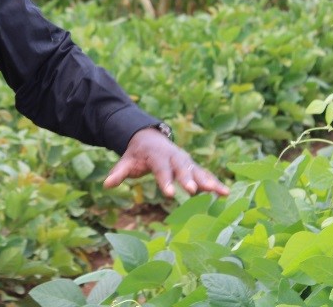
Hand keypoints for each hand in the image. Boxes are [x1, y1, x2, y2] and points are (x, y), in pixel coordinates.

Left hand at [103, 127, 228, 197]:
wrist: (149, 138)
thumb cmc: (137, 154)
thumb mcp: (126, 161)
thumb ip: (119, 172)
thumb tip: (106, 184)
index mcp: (156, 155)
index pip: (161, 169)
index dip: (166, 181)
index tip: (171, 194)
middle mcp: (173, 156)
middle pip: (182, 168)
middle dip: (189, 179)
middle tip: (194, 191)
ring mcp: (185, 160)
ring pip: (198, 170)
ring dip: (209, 181)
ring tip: (221, 192)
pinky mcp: (192, 166)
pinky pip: (205, 174)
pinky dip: (215, 182)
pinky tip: (226, 193)